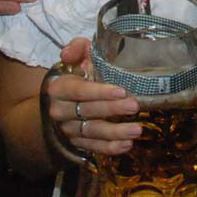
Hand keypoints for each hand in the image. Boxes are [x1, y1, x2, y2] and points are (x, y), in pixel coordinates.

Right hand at [46, 38, 140, 157]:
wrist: (62, 98)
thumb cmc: (77, 72)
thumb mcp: (78, 56)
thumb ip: (77, 48)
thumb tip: (67, 53)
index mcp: (59, 87)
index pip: (79, 90)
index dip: (100, 92)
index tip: (122, 91)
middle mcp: (60, 110)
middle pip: (88, 111)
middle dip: (112, 109)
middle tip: (135, 106)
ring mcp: (68, 128)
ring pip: (92, 132)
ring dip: (115, 132)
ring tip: (136, 130)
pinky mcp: (76, 142)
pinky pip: (93, 146)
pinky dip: (109, 148)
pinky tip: (126, 145)